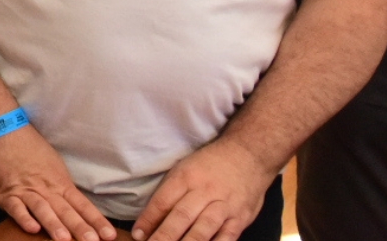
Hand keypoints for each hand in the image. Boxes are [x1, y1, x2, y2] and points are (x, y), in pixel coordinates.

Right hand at [0, 125, 116, 240]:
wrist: (2, 130)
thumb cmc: (29, 147)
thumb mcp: (53, 165)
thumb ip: (63, 187)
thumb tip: (78, 207)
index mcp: (60, 182)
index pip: (82, 205)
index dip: (96, 220)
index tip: (109, 235)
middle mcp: (46, 188)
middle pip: (65, 211)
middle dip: (80, 228)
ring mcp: (25, 191)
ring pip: (42, 210)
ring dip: (54, 225)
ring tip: (64, 239)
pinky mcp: (5, 193)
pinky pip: (15, 207)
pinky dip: (24, 218)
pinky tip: (32, 228)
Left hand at [131, 138, 273, 240]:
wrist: (248, 155)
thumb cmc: (210, 164)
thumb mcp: (185, 169)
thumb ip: (170, 193)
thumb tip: (149, 220)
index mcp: (186, 177)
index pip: (163, 201)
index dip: (149, 220)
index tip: (138, 235)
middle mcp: (204, 191)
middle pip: (181, 216)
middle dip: (165, 236)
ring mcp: (224, 206)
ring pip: (203, 228)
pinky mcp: (241, 217)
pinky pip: (227, 237)